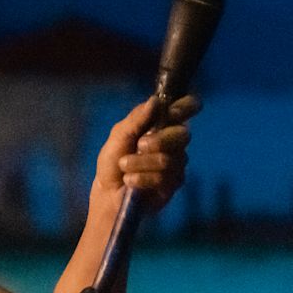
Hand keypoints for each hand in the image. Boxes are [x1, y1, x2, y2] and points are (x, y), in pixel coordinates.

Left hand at [92, 94, 198, 211]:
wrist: (107, 192)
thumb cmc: (112, 161)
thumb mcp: (118, 136)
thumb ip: (136, 119)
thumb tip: (156, 100)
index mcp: (161, 124)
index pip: (185, 109)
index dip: (185, 107)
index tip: (173, 112)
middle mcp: (173, 142)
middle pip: (182, 134)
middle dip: (158, 140)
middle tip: (139, 145)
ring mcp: (176, 163)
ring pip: (168, 159)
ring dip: (141, 163)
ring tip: (125, 166)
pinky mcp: (174, 184)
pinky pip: (164, 177)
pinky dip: (142, 178)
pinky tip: (130, 181)